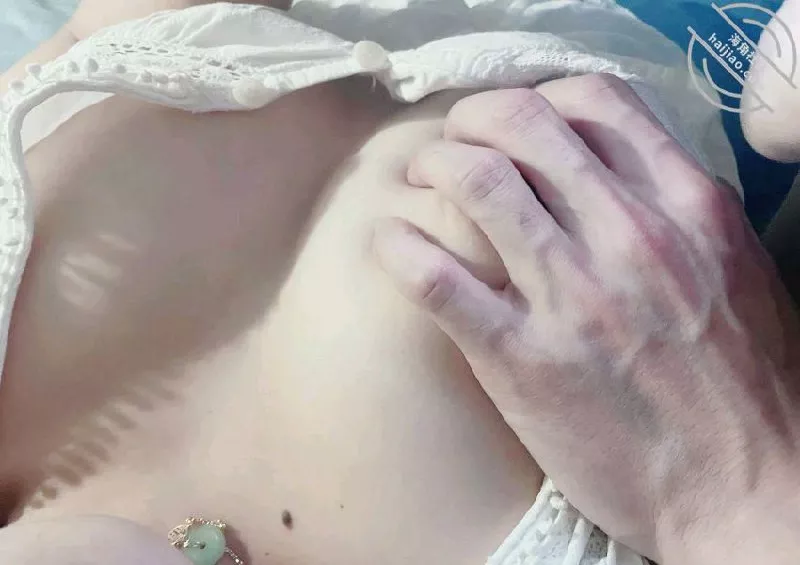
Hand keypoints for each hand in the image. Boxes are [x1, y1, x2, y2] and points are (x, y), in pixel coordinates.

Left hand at [372, 74, 799, 563]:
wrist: (745, 494)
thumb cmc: (744, 388)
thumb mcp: (734, 270)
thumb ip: (676, 209)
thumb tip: (607, 170)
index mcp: (687, 208)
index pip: (592, 101)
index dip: (534, 98)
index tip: (510, 127)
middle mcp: (630, 237)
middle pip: (518, 125)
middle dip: (469, 122)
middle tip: (453, 148)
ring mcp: (572, 297)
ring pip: (474, 181)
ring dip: (431, 168)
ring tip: (421, 187)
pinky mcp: (521, 360)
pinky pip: (436, 276)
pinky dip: (398, 246)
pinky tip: (391, 244)